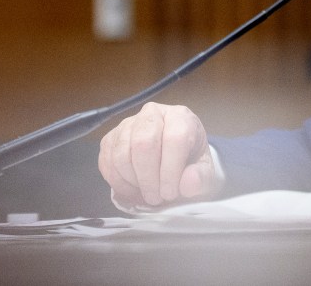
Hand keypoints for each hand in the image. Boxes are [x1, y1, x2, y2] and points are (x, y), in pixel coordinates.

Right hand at [98, 102, 218, 209]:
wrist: (173, 157)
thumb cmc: (190, 163)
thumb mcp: (204, 173)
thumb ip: (201, 178)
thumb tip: (188, 183)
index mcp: (181, 117)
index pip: (174, 139)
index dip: (170, 171)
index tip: (170, 193)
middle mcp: (153, 113)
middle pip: (143, 143)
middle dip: (148, 178)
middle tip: (156, 198)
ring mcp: (128, 124)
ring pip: (121, 153)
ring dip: (133, 181)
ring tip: (146, 194)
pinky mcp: (110, 138)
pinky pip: (106, 161)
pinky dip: (117, 182)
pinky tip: (132, 190)